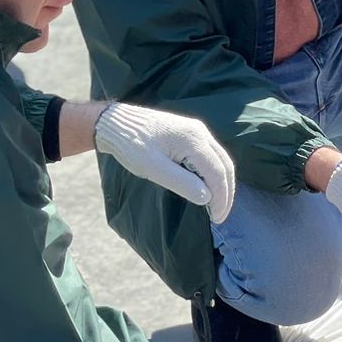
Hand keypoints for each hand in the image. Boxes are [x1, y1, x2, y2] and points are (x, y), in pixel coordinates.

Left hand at [94, 103, 234, 222]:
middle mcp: (200, 132)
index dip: (221, 198)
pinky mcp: (189, 133)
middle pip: (225, 165)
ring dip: (221, 183)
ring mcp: (196, 130)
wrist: (115, 122)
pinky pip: (210, 154)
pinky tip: (205, 187)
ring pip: (220, 159)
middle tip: (219, 217)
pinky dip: (213, 173)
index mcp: (193, 139)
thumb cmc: (130, 145)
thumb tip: (207, 197)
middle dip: (226, 193)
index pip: (218, 172)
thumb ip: (181, 182)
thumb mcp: (152, 167)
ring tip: (215, 205)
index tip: (217, 219)